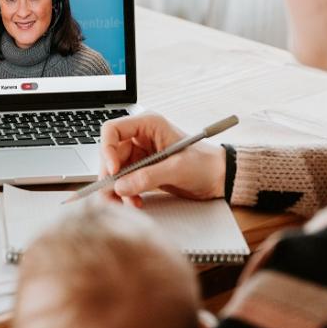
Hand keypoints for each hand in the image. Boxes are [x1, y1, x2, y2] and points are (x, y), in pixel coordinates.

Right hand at [99, 112, 226, 207]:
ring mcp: (140, 155)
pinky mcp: (141, 171)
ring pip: (115, 171)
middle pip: (110, 153)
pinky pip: (124, 182)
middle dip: (111, 176)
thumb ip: (147, 177)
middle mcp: (140, 137)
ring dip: (117, 188)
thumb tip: (120, 187)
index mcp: (148, 125)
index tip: (114, 171)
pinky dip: (125, 194)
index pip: (112, 130)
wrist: (219, 178)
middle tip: (114, 194)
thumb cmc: (204, 164)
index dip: (107, 149)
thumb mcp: (176, 169)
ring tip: (129, 202)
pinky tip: (135, 202)